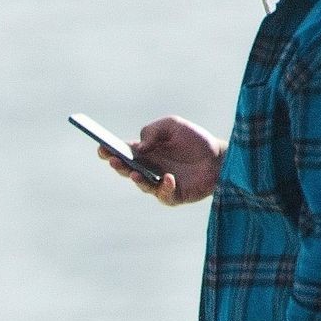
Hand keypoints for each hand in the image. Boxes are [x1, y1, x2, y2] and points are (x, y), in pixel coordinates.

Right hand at [106, 115, 224, 205]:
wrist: (219, 156)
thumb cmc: (194, 139)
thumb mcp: (172, 125)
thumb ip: (153, 131)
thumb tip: (139, 147)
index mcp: (146, 152)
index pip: (123, 152)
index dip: (110, 151)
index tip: (101, 147)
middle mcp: (150, 169)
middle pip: (128, 170)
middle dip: (118, 166)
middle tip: (112, 160)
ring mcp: (160, 184)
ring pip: (143, 185)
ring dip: (137, 179)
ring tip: (133, 173)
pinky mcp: (175, 196)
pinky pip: (164, 195)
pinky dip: (164, 188)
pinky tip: (167, 178)